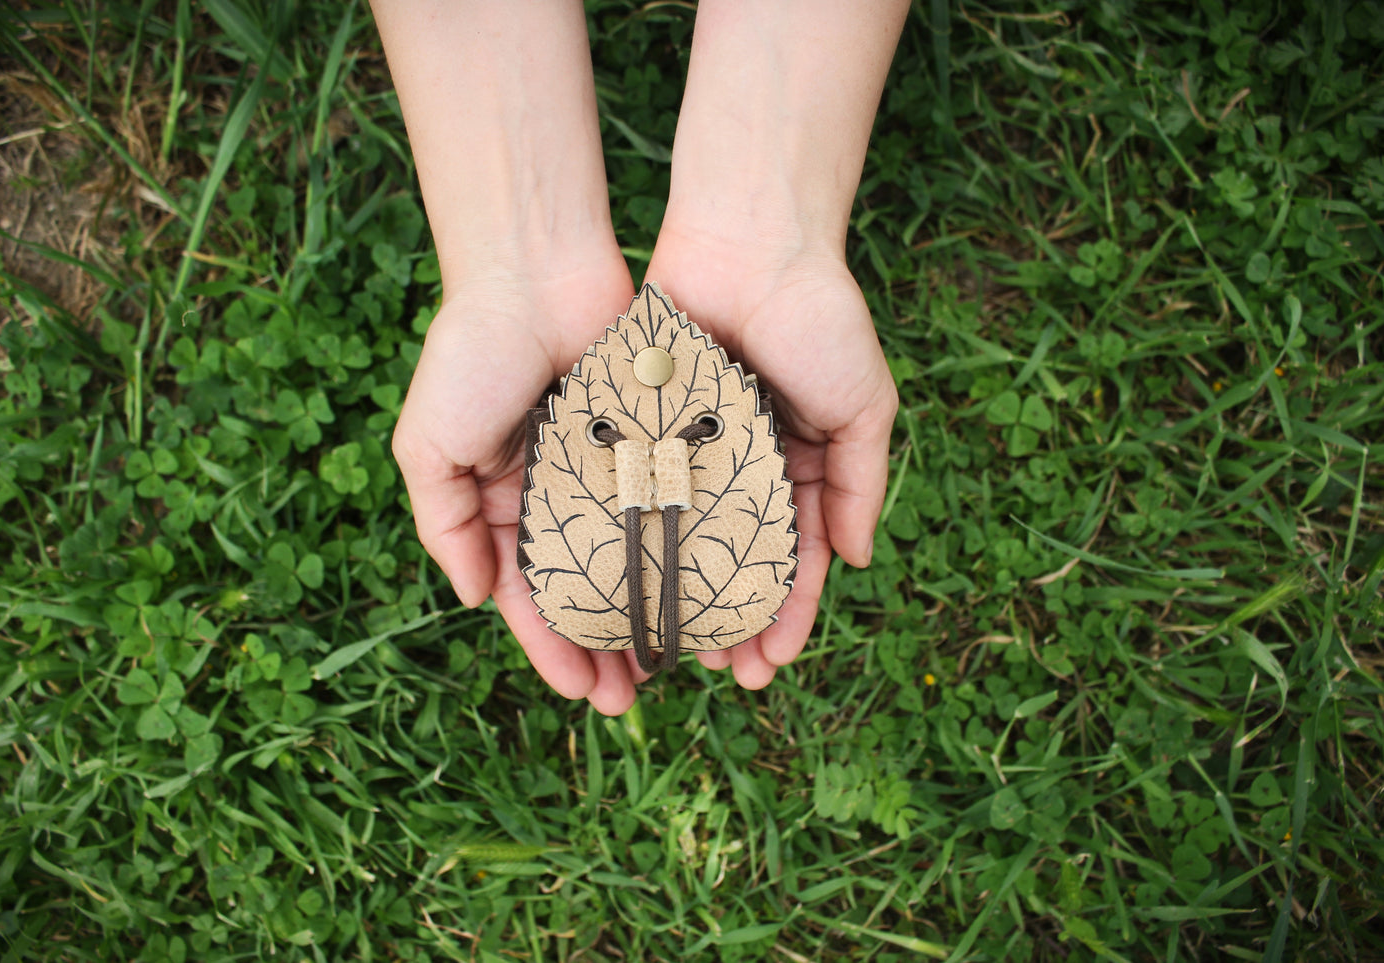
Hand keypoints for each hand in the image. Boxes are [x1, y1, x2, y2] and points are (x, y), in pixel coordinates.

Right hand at [391, 256, 654, 715]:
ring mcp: (611, 466)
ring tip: (688, 659)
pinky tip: (714, 585)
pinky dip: (691, 543)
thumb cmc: (471, 354)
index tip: (584, 693)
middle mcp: (561, 494)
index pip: (531, 598)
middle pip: (591, 590)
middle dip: (609, 645)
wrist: (534, 267)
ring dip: (657, 607)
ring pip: (641, 555)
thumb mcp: (429, 446)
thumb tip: (473, 598)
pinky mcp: (655, 434)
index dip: (554, 648)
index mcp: (505, 504)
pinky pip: (678, 500)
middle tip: (638, 696)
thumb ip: (446, 524)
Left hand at [645, 227, 898, 689]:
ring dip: (676, 595)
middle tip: (716, 672)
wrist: (751, 238)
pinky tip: (623, 585)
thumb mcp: (863, 406)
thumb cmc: (819, 318)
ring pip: (679, 539)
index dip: (786, 614)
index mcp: (796, 466)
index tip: (770, 664)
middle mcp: (740, 465)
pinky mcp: (643, 423)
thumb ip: (860, 485)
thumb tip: (855, 562)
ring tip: (666, 650)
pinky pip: (636, 491)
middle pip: (732, 562)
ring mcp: (689, 446)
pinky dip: (633, 538)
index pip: (793, 560)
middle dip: (727, 620)